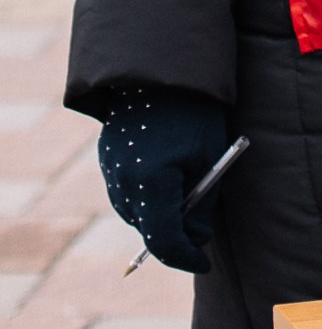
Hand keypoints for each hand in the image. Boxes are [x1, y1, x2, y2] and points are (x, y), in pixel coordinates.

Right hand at [96, 86, 231, 273]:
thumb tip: (195, 239)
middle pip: (147, 228)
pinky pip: (124, 191)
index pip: (165, 240)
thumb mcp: (209, 157)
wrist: (164, 66)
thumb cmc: (195, 111)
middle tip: (199, 230)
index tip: (203, 262)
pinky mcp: (106, 157)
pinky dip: (144, 196)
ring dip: (157, 215)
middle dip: (173, 235)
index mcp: (152, 183)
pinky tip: (165, 178)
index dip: (186, 256)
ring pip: (133, 212)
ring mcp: (110, 170)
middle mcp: (124, 182)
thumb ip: (201, 204)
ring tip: (185, 197)